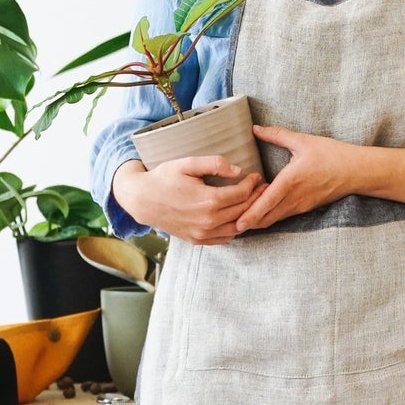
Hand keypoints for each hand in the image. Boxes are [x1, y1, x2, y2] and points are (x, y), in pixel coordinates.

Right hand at [112, 155, 263, 243]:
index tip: (256, 175)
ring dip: (248, 215)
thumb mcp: (187, 164)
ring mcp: (203, 234)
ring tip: (253, 202)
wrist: (142, 200)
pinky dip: (235, 228)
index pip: (241, 194)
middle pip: (243, 211)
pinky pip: (225, 238)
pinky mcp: (198, 240)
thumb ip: (214, 163)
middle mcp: (208, 221)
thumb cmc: (164, 178)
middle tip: (262, 188)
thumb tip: (238, 170)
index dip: (252, 184)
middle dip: (256, 198)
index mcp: (208, 201)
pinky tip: (237, 217)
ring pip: (237, 228)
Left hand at [232, 127, 363, 232]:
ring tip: (239, 217)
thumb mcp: (303, 141)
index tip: (236, 222)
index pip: (267, 202)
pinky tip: (259, 210)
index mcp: (291, 181)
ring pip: (274, 218)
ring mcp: (300, 205)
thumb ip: (276, 135)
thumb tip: (254, 128)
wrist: (357, 171)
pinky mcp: (305, 208)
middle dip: (248, 220)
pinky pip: (283, 215)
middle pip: (266, 217)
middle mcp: (294, 198)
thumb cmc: (332, 154)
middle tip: (229, 221)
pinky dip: (269, 215)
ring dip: (258, 219)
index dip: (251, 214)